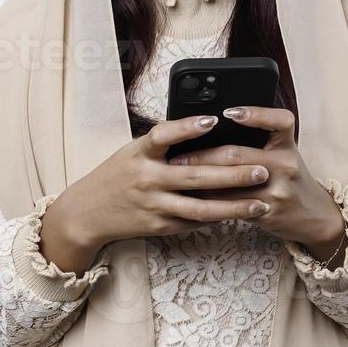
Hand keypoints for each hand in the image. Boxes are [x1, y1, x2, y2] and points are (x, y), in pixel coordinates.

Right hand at [40, 112, 274, 266]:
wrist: (86, 213)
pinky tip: (239, 214)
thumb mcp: (133, 151)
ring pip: (201, 208)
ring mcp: (154, 205)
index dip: (187, 127)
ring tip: (261, 202)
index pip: (163, 134)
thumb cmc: (116, 175)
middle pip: (196, 176)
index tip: (212, 120)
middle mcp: (147, 179)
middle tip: (261, 170)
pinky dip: (218, 217)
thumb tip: (206, 130)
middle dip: (233, 174)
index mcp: (140, 153)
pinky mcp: (158, 226)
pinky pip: (193, 222)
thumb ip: (163, 144)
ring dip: (234, 206)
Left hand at [169, 106, 347, 264]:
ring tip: (177, 174)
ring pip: (229, 183)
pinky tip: (192, 195)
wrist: (313, 215)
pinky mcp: (266, 212)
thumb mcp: (284, 154)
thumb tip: (212, 129)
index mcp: (288, 145)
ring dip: (199, 179)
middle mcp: (285, 165)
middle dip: (203, 155)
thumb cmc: (290, 178)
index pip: (279, 121)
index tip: (229, 112)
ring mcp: (276, 190)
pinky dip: (209, 199)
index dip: (255, 114)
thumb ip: (260, 141)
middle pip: (238, 154)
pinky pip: (231, 204)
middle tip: (178, 155)